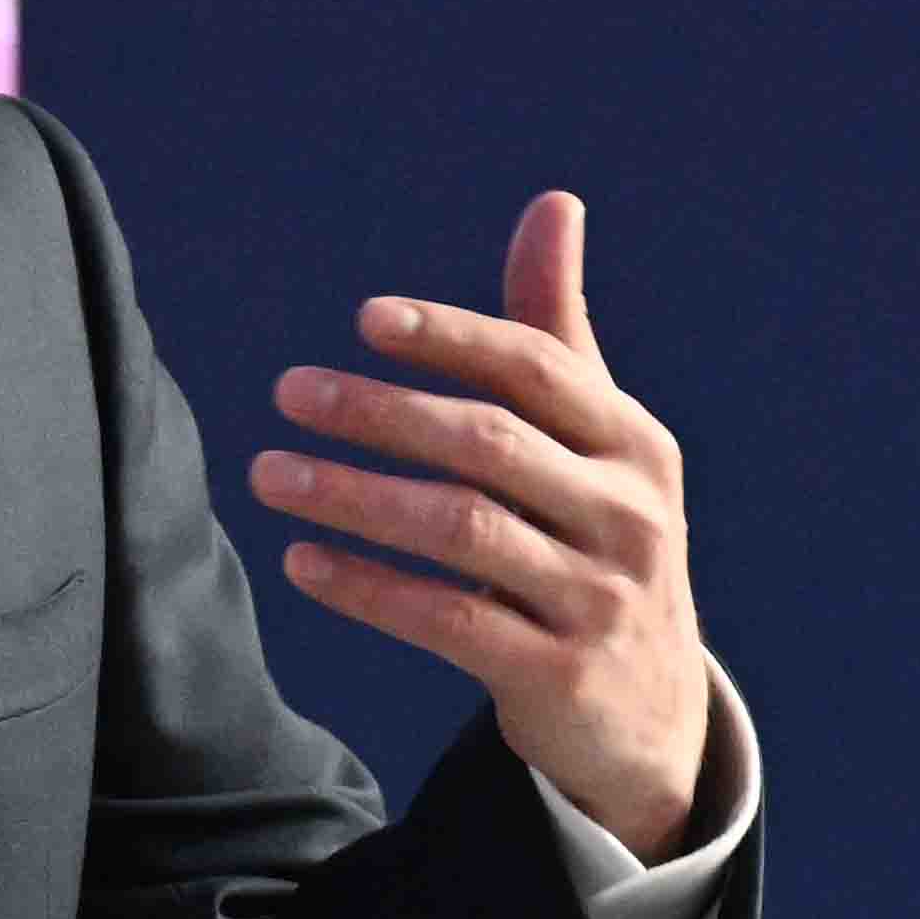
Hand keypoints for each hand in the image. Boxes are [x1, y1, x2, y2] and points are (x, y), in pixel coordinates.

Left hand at [250, 191, 713, 856]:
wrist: (650, 716)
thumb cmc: (600, 546)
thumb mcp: (597, 445)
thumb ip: (558, 333)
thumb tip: (552, 202)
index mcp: (635, 443)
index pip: (539, 368)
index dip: (452, 337)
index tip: (363, 320)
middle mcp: (629, 514)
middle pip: (489, 443)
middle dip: (381, 412)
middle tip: (289, 392)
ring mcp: (599, 598)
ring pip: (461, 530)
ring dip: (354, 498)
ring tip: (269, 475)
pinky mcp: (560, 676)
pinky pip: (448, 620)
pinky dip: (369, 588)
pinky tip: (302, 563)